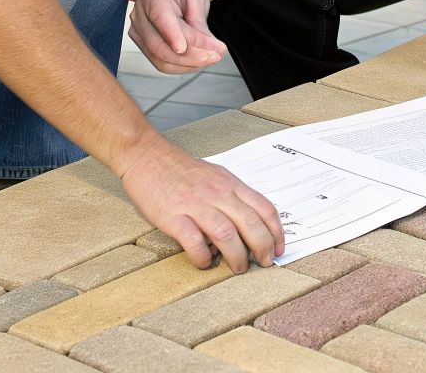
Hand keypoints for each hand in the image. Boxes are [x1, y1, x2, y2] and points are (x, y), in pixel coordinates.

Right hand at [120, 138, 283, 272]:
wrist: (147, 156)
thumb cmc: (180, 170)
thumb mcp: (215, 176)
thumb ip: (231, 196)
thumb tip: (247, 225)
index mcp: (230, 184)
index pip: (264, 208)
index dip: (276, 231)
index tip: (279, 248)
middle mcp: (217, 193)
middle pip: (250, 223)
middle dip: (262, 247)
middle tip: (264, 263)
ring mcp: (195, 204)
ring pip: (227, 234)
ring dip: (236, 256)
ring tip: (238, 268)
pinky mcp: (173, 216)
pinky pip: (194, 241)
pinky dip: (203, 256)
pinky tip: (205, 262)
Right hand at [128, 0, 225, 74]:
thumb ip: (200, 24)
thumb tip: (213, 50)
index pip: (160, 17)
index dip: (171, 34)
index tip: (182, 48)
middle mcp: (140, 14)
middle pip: (159, 45)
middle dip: (190, 56)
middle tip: (217, 55)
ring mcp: (138, 31)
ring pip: (160, 60)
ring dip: (189, 65)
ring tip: (212, 57)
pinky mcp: (144, 44)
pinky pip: (162, 63)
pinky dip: (184, 66)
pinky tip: (200, 59)